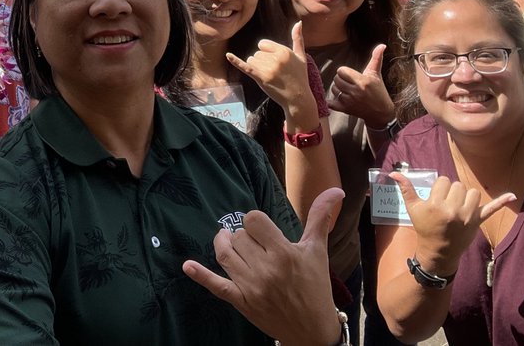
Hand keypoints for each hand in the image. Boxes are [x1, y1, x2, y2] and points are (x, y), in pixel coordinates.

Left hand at [183, 188, 344, 344]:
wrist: (313, 331)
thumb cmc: (316, 287)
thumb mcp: (317, 251)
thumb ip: (321, 218)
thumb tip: (335, 191)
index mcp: (284, 253)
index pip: (253, 220)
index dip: (256, 221)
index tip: (263, 230)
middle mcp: (265, 269)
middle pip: (238, 236)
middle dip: (245, 236)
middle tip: (256, 245)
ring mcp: (251, 286)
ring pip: (225, 254)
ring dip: (225, 245)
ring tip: (227, 240)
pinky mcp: (242, 302)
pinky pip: (217, 285)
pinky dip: (201, 275)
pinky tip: (188, 266)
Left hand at [228, 22, 317, 128]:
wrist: (298, 98)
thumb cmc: (299, 77)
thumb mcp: (301, 56)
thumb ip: (298, 38)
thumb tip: (298, 22)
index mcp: (284, 51)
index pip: (262, 44)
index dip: (266, 52)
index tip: (275, 62)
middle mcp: (275, 58)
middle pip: (256, 53)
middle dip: (262, 62)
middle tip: (275, 72)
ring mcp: (268, 68)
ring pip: (251, 60)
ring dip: (257, 68)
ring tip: (270, 76)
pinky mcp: (261, 78)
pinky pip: (245, 66)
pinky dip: (236, 61)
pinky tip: (228, 55)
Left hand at [328, 44, 394, 127]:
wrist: (381, 113)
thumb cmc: (378, 91)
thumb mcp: (376, 74)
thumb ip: (376, 58)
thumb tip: (382, 45)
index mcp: (362, 81)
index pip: (341, 71)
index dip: (345, 72)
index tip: (351, 75)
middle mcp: (356, 91)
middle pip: (336, 79)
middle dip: (341, 80)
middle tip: (348, 83)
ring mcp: (350, 101)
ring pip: (334, 89)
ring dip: (338, 89)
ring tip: (346, 90)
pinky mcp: (346, 110)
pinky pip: (331, 103)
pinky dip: (330, 102)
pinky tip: (334, 100)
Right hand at [391, 172, 515, 274]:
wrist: (439, 252)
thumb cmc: (425, 228)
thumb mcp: (413, 209)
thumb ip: (406, 189)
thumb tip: (394, 172)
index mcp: (436, 204)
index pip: (444, 181)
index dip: (440, 188)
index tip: (436, 199)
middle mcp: (453, 209)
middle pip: (458, 185)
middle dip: (452, 192)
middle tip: (446, 204)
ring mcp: (468, 216)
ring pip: (472, 192)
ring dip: (466, 196)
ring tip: (459, 206)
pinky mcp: (478, 222)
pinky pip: (491, 209)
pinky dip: (502, 201)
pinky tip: (513, 195)